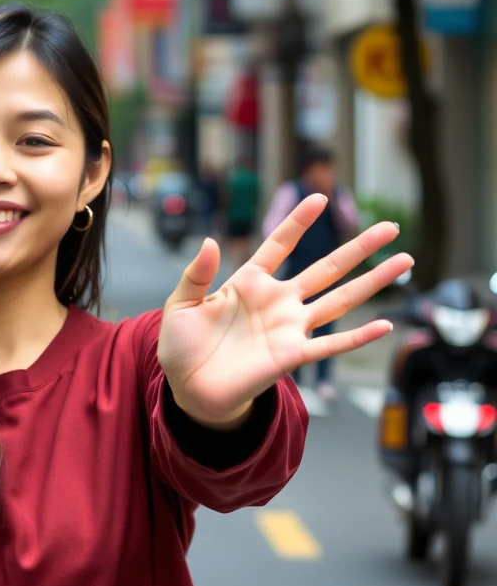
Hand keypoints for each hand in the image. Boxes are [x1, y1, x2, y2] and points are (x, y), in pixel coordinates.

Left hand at [157, 194, 411, 427]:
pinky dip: (358, 337)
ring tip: (404, 261)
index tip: (318, 197)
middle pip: (326, 268)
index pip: (280, 244)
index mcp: (249, 282)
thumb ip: (197, 273)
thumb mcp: (182, 303)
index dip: (298, 222)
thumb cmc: (182, 345)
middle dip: (359, 248)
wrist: (188, 388)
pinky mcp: (292, 356)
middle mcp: (278, 301)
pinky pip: (331, 345)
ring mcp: (289, 328)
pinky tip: (385, 324)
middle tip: (390, 227)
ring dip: (372, 282)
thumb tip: (210, 241)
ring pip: (340, 299)